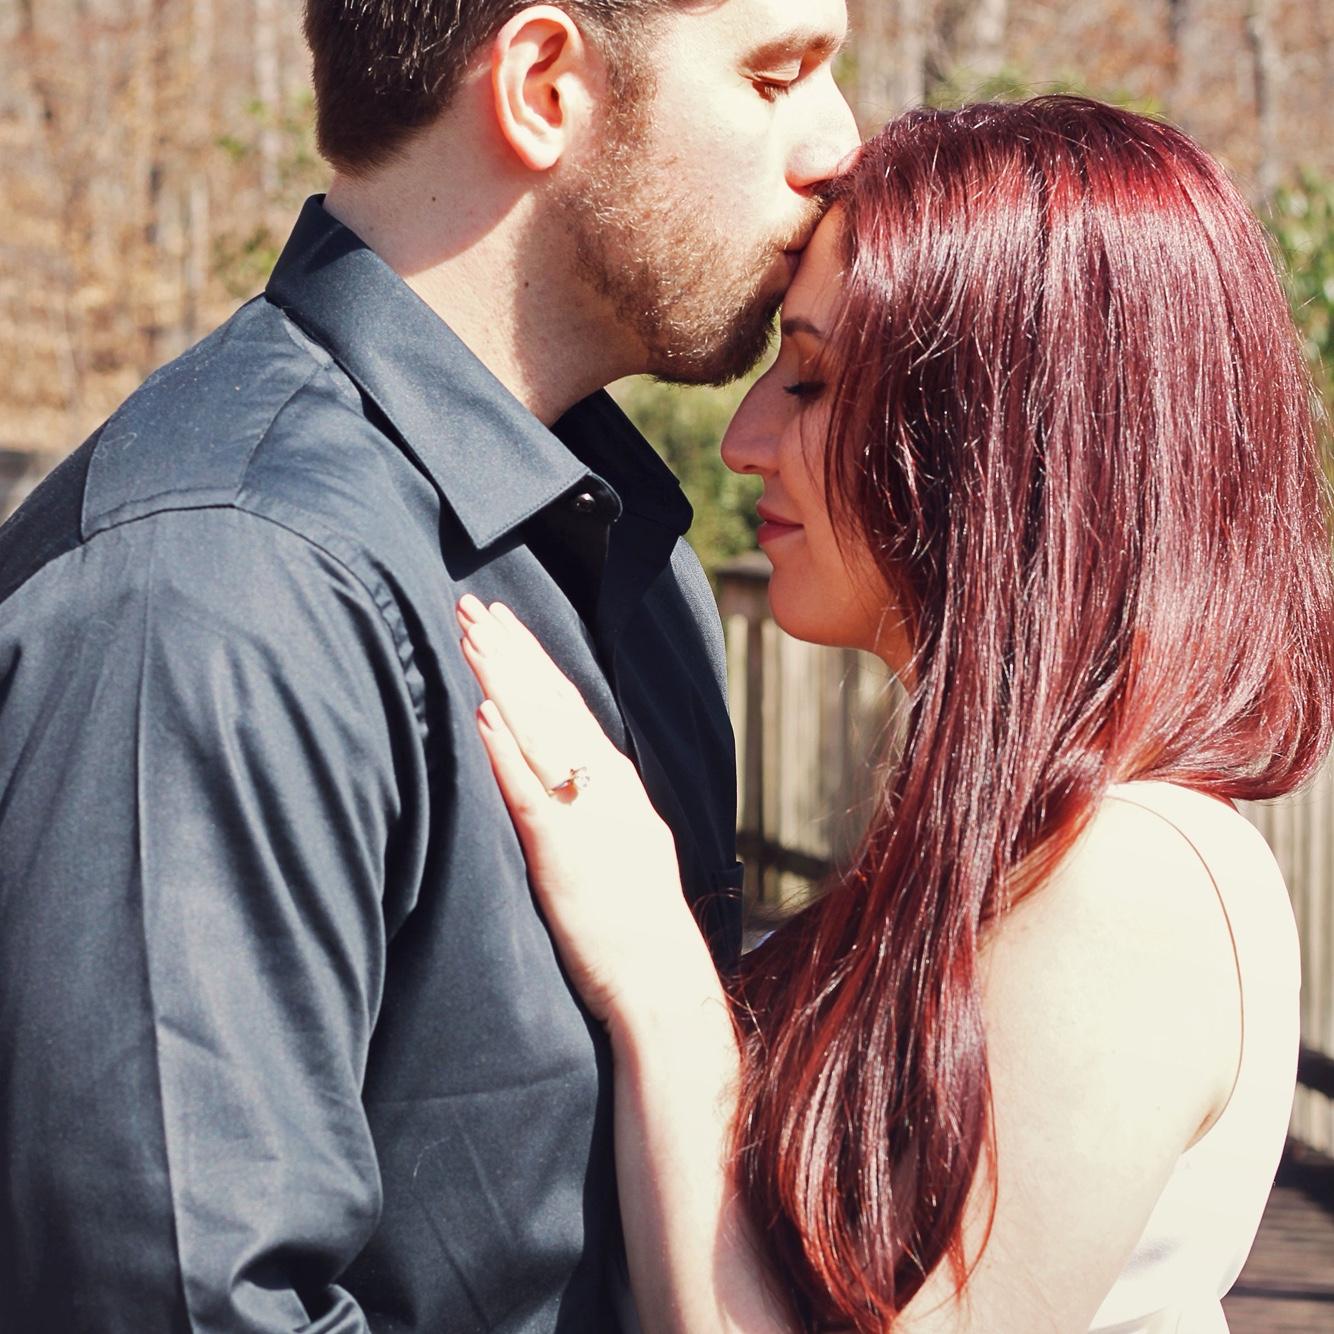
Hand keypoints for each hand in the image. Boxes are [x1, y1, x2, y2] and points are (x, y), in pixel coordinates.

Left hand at [457, 595, 719, 1028]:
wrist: (661, 981)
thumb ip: (596, 804)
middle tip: (473, 604)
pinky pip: (529, 791)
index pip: (570, 706)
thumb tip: (567, 774)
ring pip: (540, 732)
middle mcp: (606, 786)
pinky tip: (483, 715)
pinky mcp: (562, 851)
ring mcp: (586, 814)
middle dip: (511, 650)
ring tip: (471, 635)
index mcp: (619, 783)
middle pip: (551, 703)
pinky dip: (507, 751)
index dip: (534, 661)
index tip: (504, 624)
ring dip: (504, 679)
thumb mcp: (626, 846)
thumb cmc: (638, 925)